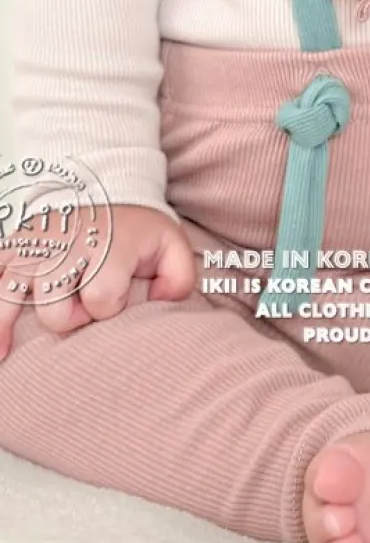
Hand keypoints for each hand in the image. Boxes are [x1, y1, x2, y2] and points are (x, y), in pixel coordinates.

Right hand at [0, 204, 195, 359]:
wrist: (104, 187)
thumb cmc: (137, 227)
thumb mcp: (171, 246)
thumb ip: (178, 280)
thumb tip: (161, 305)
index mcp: (105, 249)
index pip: (101, 300)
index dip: (110, 307)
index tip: (118, 297)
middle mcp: (63, 250)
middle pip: (55, 310)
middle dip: (71, 317)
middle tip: (84, 301)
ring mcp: (33, 250)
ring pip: (9, 296)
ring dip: (6, 325)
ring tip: (3, 355)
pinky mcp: (13, 249)